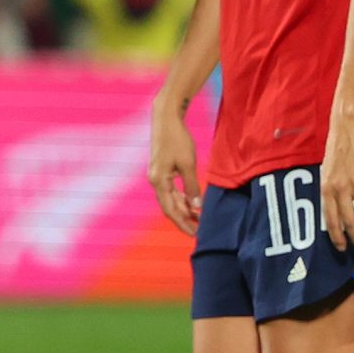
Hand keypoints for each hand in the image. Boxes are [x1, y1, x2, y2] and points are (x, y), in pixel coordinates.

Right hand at [145, 98, 202, 236]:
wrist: (165, 118)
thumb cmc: (177, 139)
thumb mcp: (188, 164)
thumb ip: (192, 187)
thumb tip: (196, 207)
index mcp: (159, 181)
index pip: (171, 209)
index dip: (183, 223)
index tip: (195, 234)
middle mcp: (155, 181)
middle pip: (169, 207)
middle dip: (183, 219)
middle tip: (198, 231)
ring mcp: (157, 175)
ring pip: (170, 199)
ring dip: (183, 209)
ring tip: (198, 218)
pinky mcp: (161, 170)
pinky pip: (170, 190)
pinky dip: (181, 198)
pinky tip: (191, 202)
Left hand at [319, 113, 353, 251]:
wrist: (347, 128)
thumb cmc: (338, 149)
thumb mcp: (328, 171)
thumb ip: (331, 188)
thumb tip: (335, 205)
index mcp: (326, 188)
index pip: (329, 219)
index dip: (336, 235)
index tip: (342, 248)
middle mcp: (338, 189)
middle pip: (348, 220)